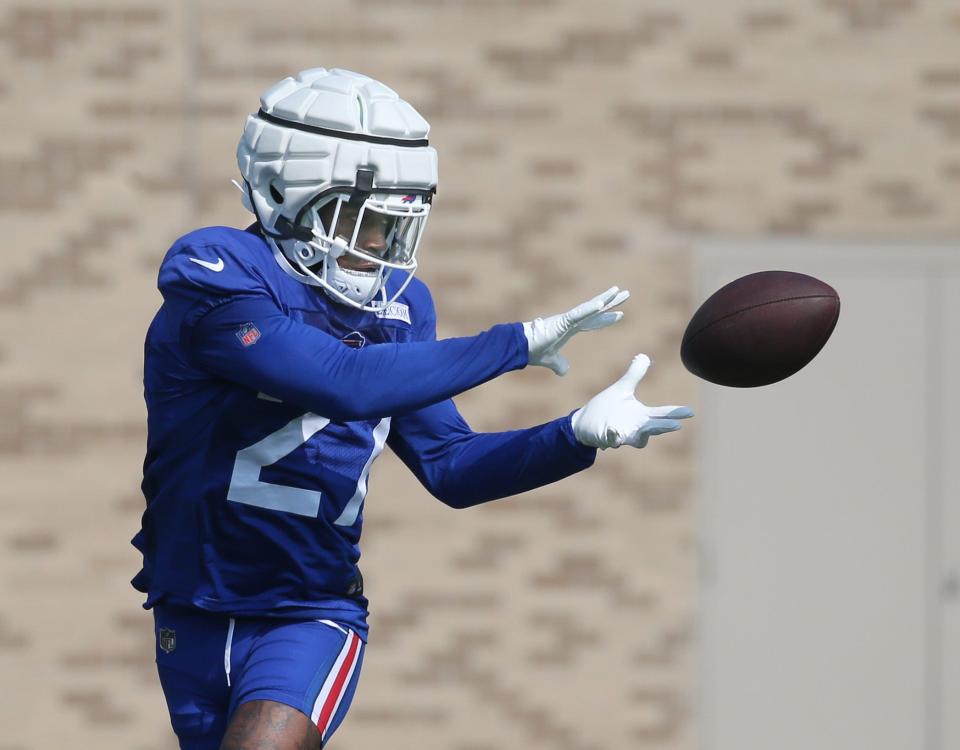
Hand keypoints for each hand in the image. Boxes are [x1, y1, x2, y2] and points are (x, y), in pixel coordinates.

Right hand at [523, 287, 629, 374]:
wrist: (520, 347)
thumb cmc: (533, 350)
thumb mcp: (551, 360)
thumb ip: (559, 364)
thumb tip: (564, 372)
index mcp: (569, 328)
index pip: (592, 322)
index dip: (606, 319)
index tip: (620, 315)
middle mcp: (570, 320)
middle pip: (595, 310)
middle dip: (611, 303)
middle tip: (626, 293)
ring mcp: (567, 319)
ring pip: (590, 307)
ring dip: (605, 299)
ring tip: (619, 291)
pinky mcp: (562, 321)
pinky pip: (579, 314)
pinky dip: (590, 309)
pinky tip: (602, 304)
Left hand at [572, 354, 693, 448]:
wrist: (585, 422)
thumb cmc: (606, 407)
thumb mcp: (622, 388)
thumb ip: (634, 374)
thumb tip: (644, 355)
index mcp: (641, 415)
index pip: (662, 413)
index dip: (675, 413)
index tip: (690, 412)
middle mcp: (635, 427)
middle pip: (654, 427)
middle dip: (664, 426)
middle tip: (677, 426)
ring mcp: (623, 434)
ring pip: (637, 439)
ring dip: (642, 434)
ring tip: (647, 428)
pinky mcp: (608, 437)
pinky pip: (613, 439)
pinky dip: (614, 436)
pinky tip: (613, 430)